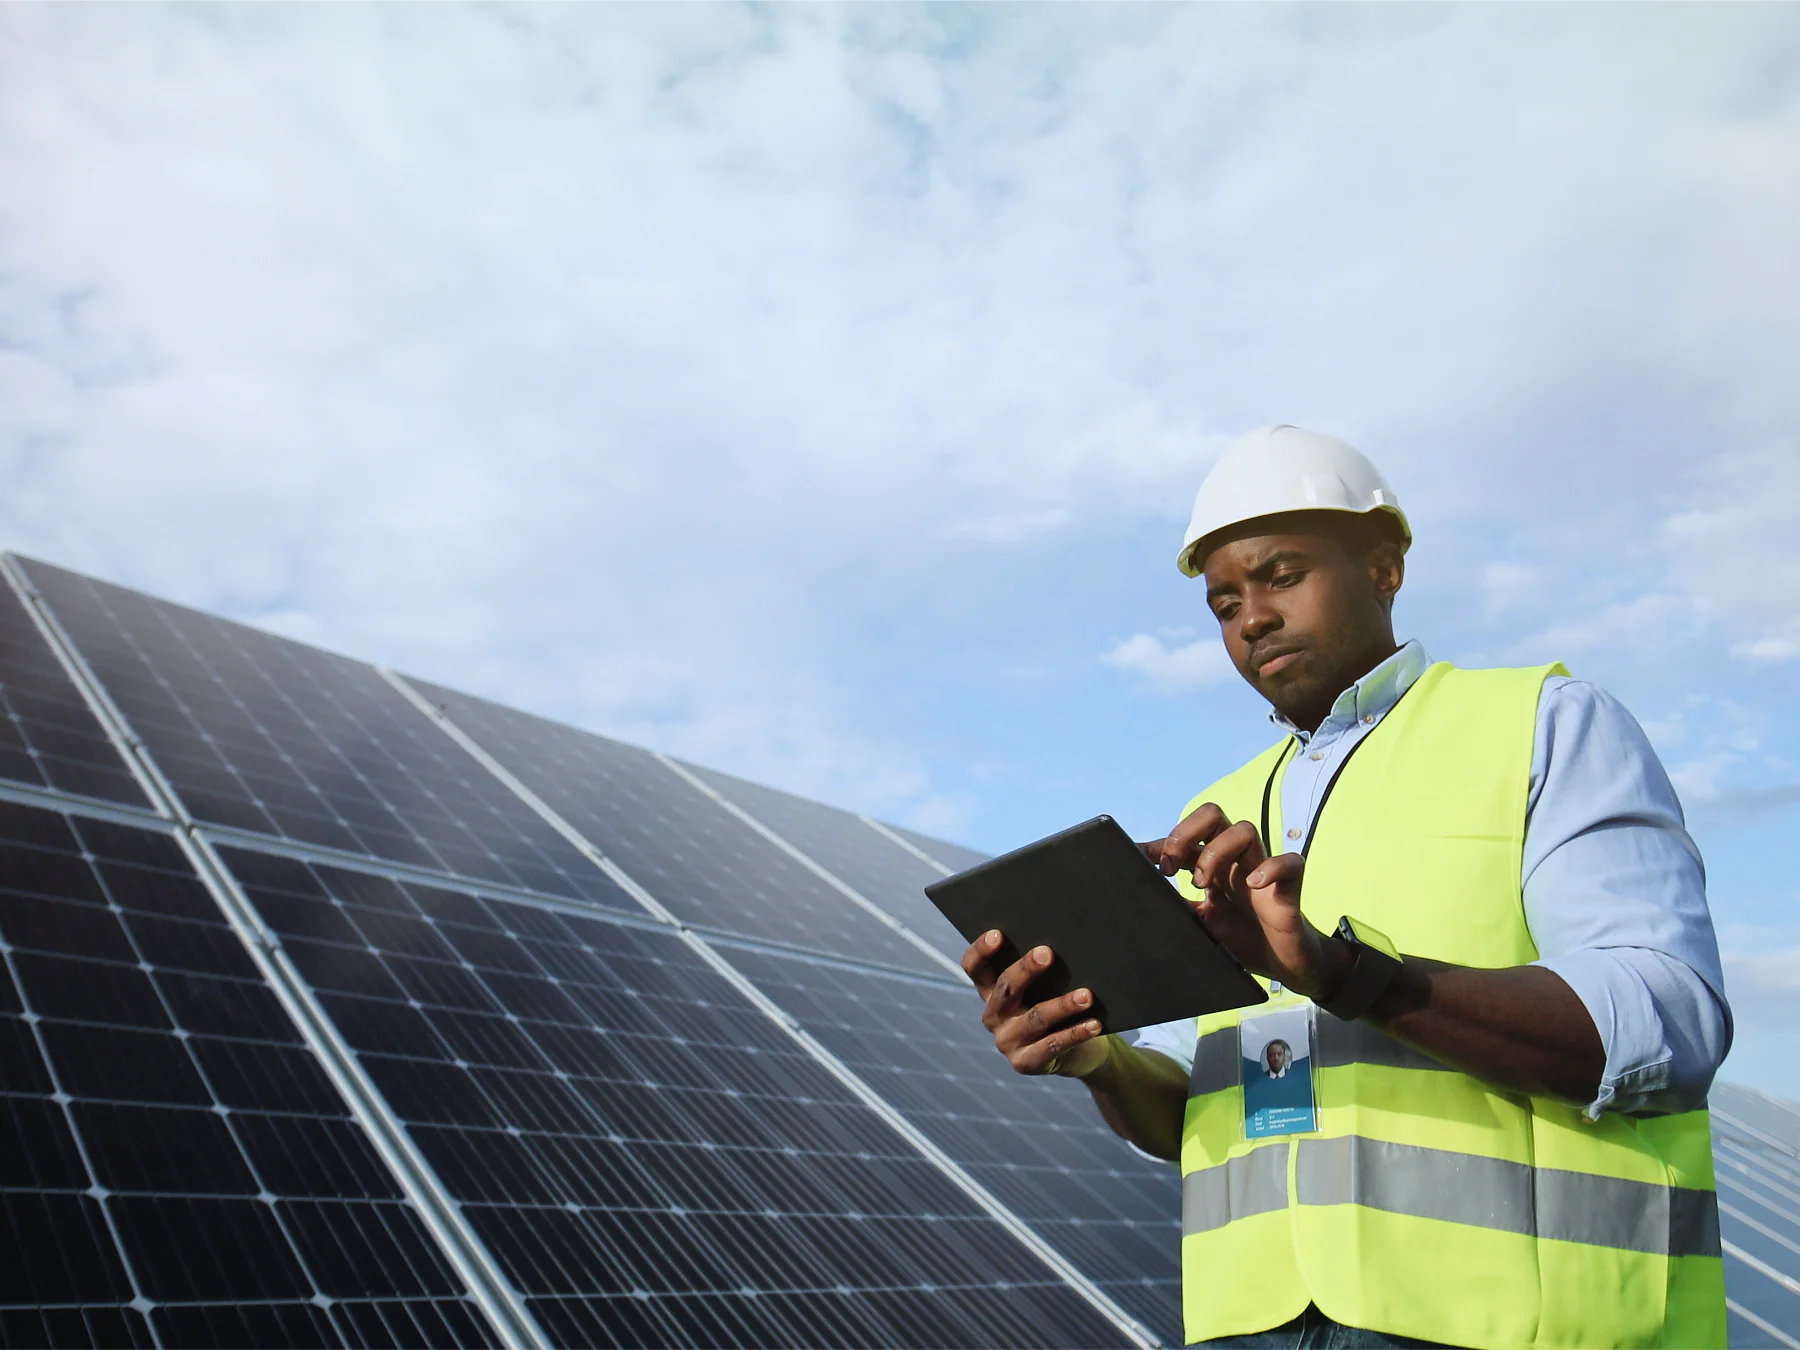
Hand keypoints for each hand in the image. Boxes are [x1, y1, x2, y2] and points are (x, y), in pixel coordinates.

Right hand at [961, 931, 1106, 1076]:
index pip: (975, 969)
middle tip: (1047, 953)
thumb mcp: (1046, 988)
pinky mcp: (1025, 1063)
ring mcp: (1007, 1042)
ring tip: (1086, 996)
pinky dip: (1075, 1033)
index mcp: (991, 992)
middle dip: (1026, 969)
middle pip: (1005, 989)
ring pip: (1034, 1018)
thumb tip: (1063, 944)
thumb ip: (1043, 971)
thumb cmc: (1061, 1007)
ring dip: (1062, 1005)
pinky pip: (1052, 1045)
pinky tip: (1094, 1024)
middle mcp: (994, 1016)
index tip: (997, 934)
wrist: (1078, 1053)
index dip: (981, 951)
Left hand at [1143, 803, 1348, 999]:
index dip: (1160, 843)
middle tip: (1170, 868)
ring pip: (1245, 829)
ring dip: (1217, 851)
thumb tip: (1145, 902)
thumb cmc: (1241, 941)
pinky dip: (1272, 868)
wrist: (1281, 967)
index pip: (1186, 839)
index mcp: (1212, 868)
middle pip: (1213, 816)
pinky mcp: (1289, 887)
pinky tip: (1254, 885)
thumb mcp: (1200, 926)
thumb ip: (1179, 910)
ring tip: (1204, 884)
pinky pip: (1290, 862)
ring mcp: (1262, 870)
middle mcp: (1235, 862)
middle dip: (1186, 832)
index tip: (1138, 857)